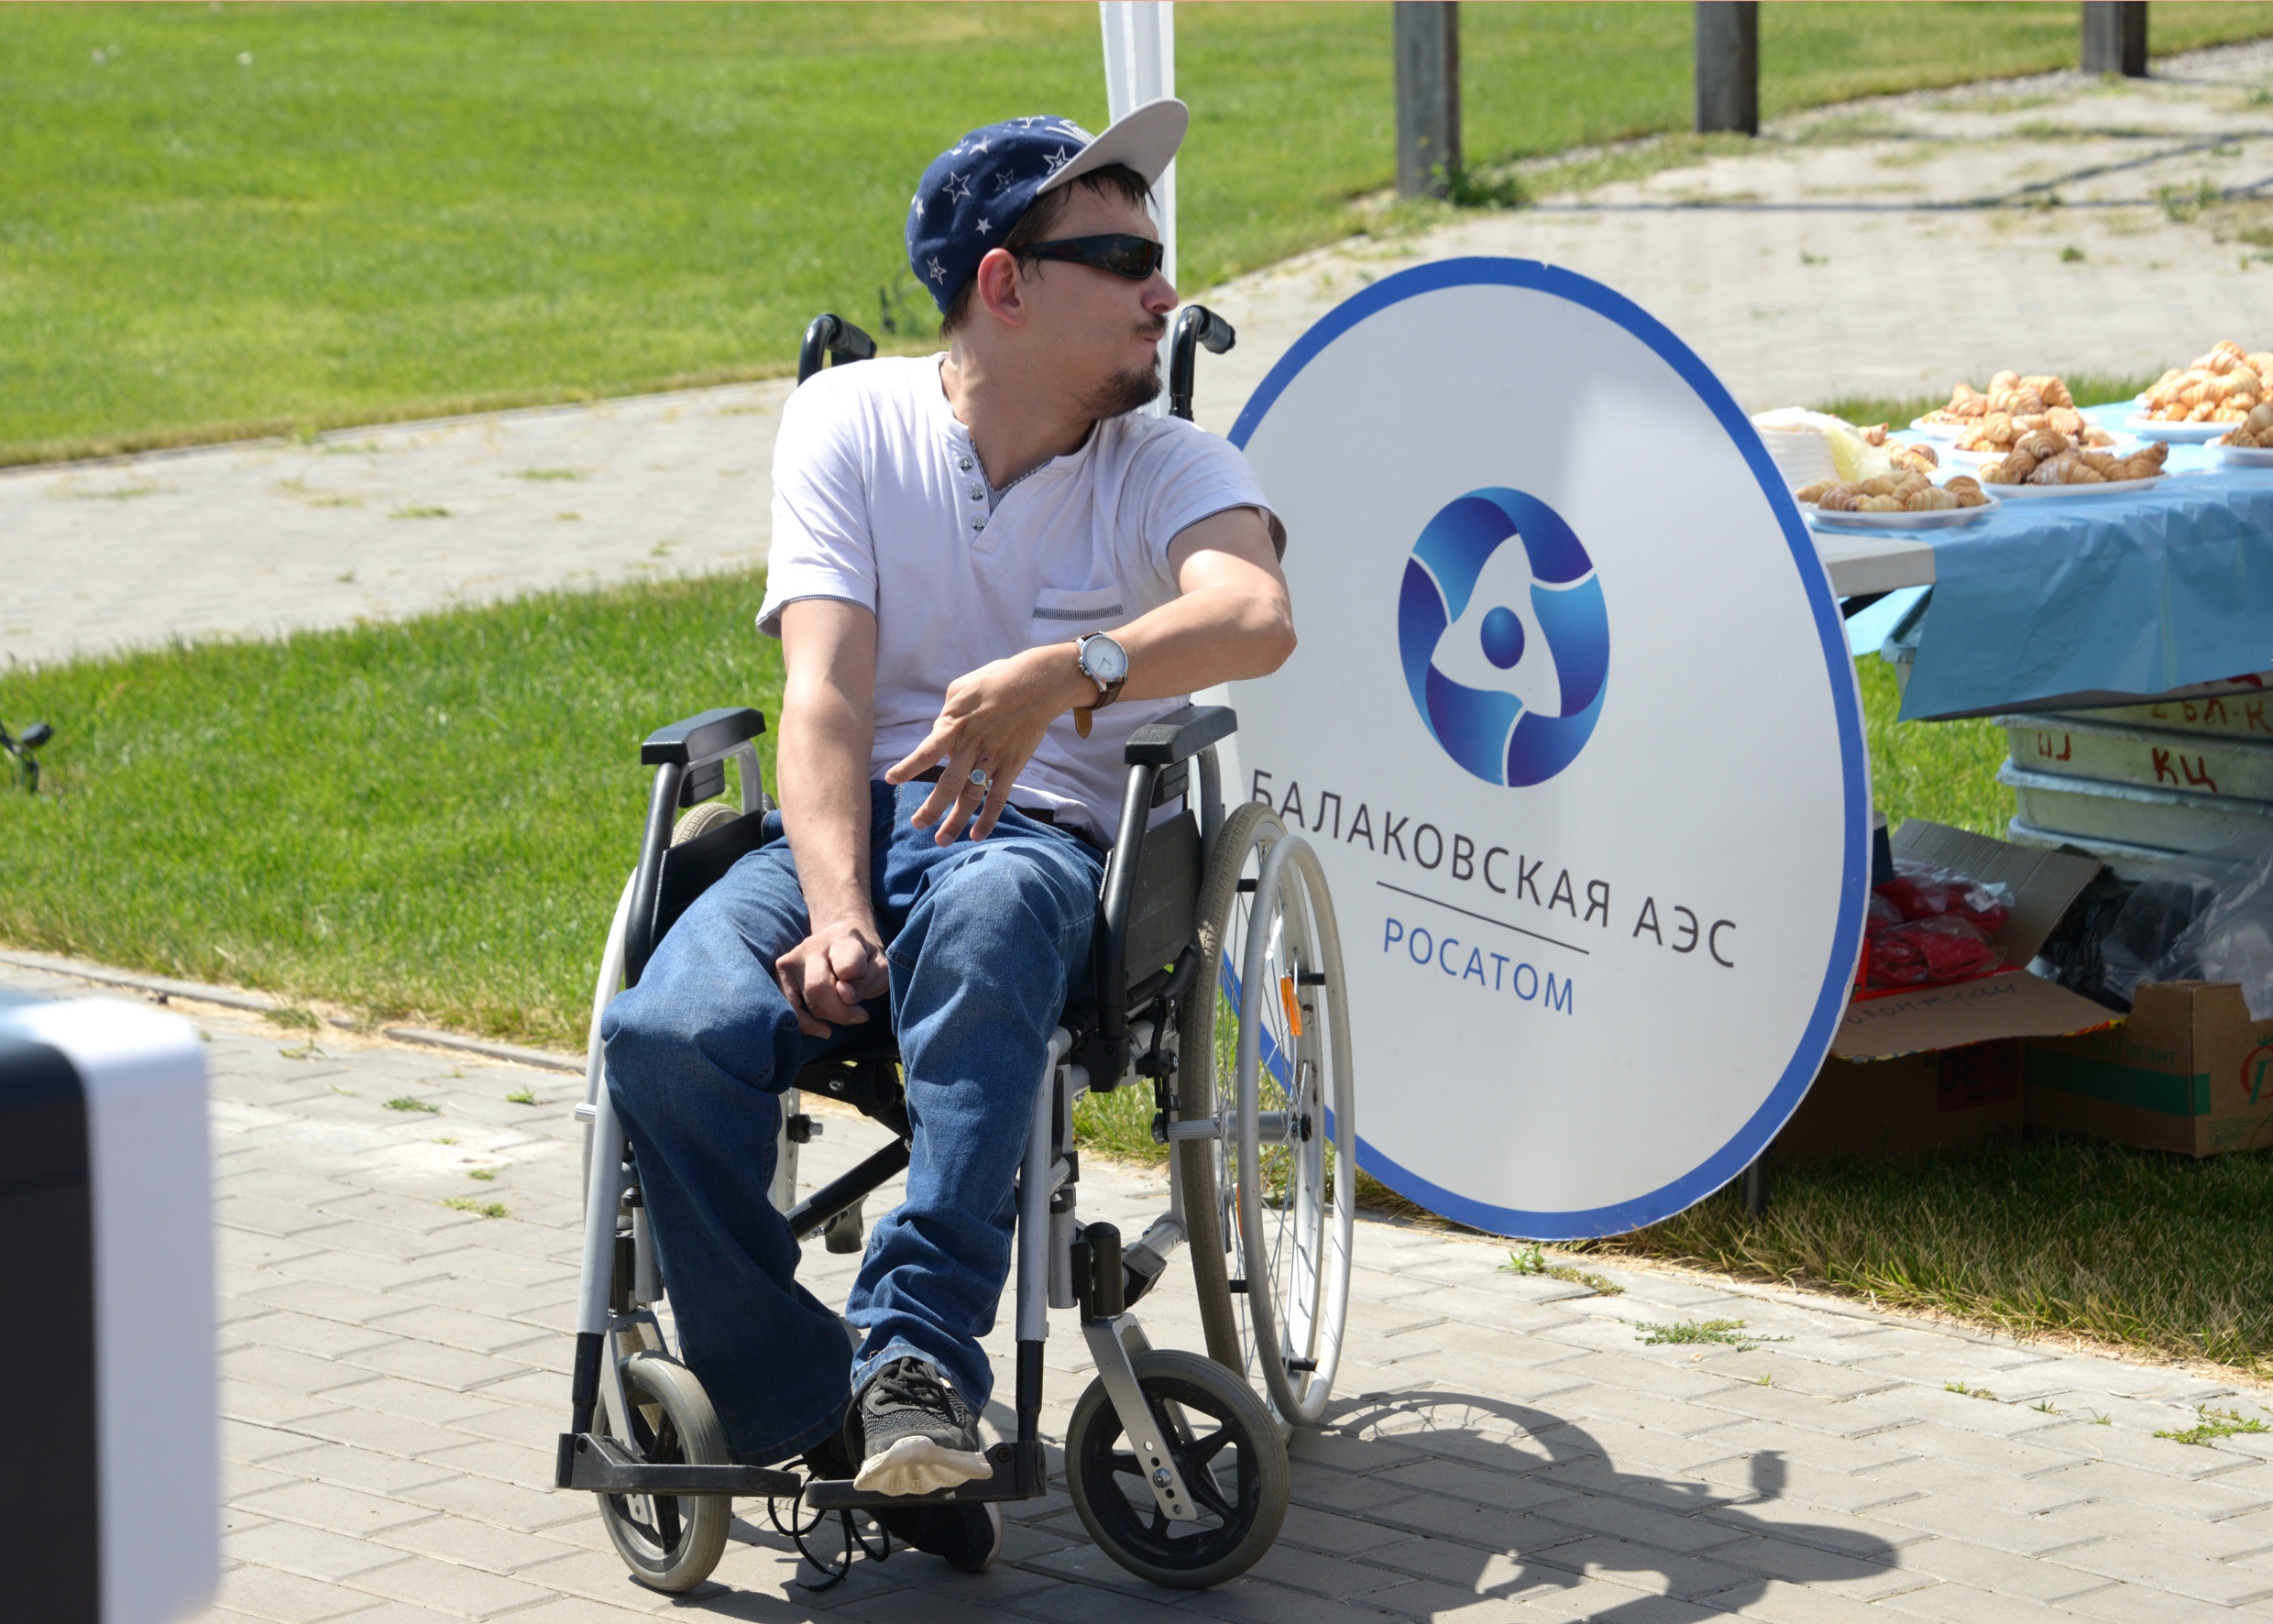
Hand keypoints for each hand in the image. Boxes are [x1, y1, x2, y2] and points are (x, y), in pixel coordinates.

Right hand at [775, 914, 890, 1037]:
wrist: (845, 942)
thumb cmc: (865, 959)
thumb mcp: (880, 969)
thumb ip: (866, 982)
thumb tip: (843, 995)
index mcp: (843, 938)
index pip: (847, 967)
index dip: (858, 985)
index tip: (866, 986)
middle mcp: (814, 945)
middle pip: (818, 988)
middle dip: (842, 1011)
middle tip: (860, 1014)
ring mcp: (793, 958)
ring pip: (809, 1002)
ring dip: (831, 1015)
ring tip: (846, 1009)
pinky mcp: (781, 972)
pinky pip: (789, 1008)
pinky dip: (807, 1025)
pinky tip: (823, 1029)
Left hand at [885, 644, 1089, 843]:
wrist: (1037, 683)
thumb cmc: (996, 680)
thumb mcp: (961, 688)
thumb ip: (946, 713)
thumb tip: (939, 730)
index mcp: (955, 725)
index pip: (927, 751)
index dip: (908, 767)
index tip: (891, 781)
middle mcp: (972, 746)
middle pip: (949, 784)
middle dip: (931, 808)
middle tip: (917, 825)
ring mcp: (993, 758)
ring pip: (971, 797)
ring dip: (956, 821)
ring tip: (942, 841)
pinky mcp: (1011, 765)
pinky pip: (998, 798)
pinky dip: (988, 819)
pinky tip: (976, 836)